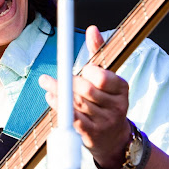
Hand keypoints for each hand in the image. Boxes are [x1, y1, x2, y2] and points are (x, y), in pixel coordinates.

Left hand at [38, 25, 131, 168]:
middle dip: (64, 82)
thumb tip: (92, 29)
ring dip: (56, 92)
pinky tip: (50, 98)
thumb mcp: (107, 77)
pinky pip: (72, 118)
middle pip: (85, 90)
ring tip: (46, 85)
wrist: (113, 139)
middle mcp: (116, 106)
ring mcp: (105, 122)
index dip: (87, 72)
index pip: (101, 76)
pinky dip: (58, 106)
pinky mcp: (92, 135)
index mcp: (122, 88)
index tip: (80, 70)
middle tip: (47, 79)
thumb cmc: (106, 101)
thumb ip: (97, 52)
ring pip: (75, 103)